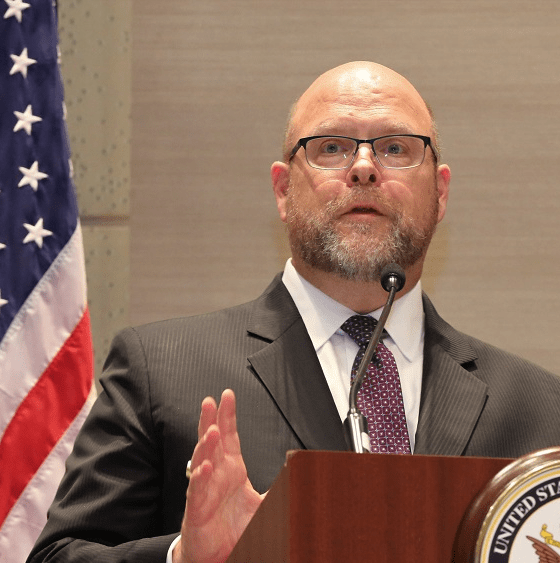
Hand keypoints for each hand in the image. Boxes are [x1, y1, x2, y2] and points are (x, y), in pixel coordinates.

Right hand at [173, 389, 264, 562]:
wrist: (219, 554)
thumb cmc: (235, 527)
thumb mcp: (264, 503)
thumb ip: (281, 485)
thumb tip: (296, 466)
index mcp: (232, 469)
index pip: (229, 435)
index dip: (228, 415)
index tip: (228, 395)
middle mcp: (217, 474)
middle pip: (211, 440)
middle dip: (210, 419)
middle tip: (210, 401)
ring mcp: (205, 489)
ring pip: (202, 460)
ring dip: (206, 445)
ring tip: (212, 431)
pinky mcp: (197, 508)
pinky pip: (196, 490)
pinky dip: (199, 478)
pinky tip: (204, 466)